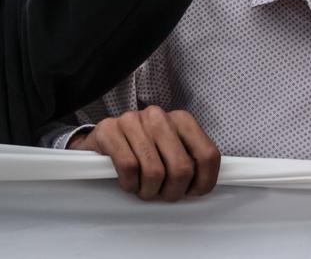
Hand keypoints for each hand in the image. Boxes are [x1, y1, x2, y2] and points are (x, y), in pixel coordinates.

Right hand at [70, 107, 219, 201]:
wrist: (103, 139)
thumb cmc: (142, 150)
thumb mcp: (172, 150)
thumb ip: (190, 161)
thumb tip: (202, 186)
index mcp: (181, 120)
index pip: (207, 155)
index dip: (203, 182)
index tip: (191, 192)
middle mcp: (158, 116)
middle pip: (181, 168)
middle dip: (173, 191)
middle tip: (163, 194)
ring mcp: (132, 120)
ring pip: (154, 171)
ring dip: (149, 191)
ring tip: (144, 189)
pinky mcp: (109, 130)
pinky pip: (128, 167)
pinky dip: (130, 184)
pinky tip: (129, 182)